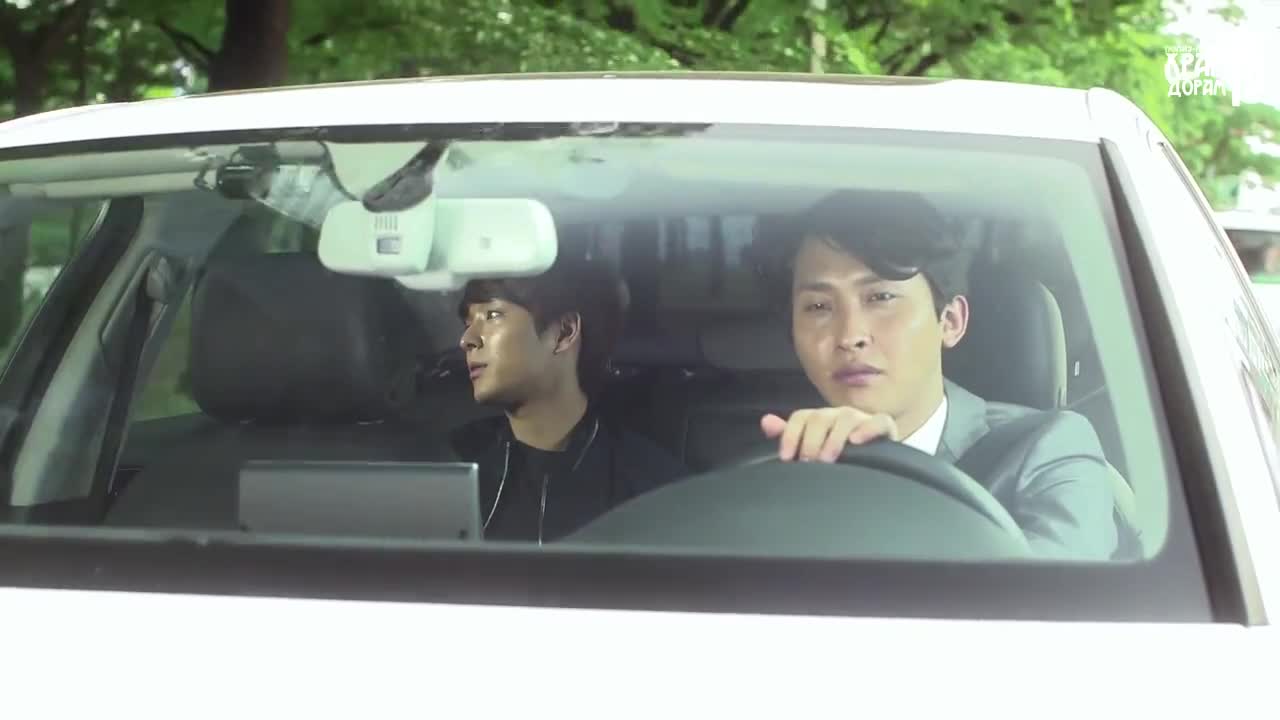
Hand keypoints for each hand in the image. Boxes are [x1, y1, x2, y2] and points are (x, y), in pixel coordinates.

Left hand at [760, 407, 898, 462]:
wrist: (872, 462)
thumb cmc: (836, 453)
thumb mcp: (810, 446)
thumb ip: (788, 435)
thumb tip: (766, 422)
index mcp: (818, 418)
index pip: (800, 418)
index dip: (790, 436)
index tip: (786, 458)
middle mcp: (837, 414)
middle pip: (820, 418)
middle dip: (811, 441)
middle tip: (808, 463)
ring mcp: (861, 418)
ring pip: (846, 417)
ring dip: (834, 438)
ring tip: (828, 458)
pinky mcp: (883, 427)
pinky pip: (879, 421)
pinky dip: (869, 429)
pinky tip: (857, 441)